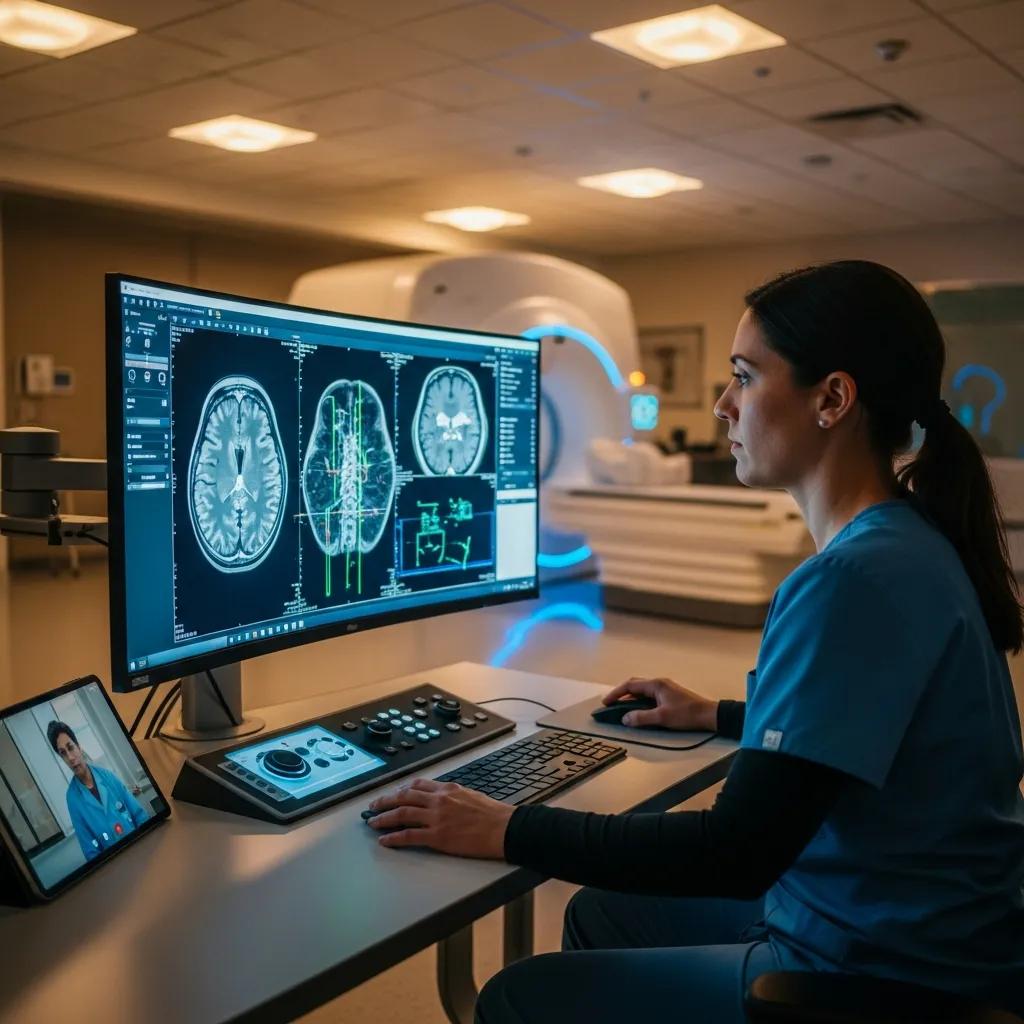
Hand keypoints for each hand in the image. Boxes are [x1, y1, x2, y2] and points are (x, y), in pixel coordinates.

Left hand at [367, 779, 515, 857]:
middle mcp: (439, 800)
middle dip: (385, 801)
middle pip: (404, 797)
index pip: (417, 785)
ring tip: (373, 822)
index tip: (392, 794)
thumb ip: (453, 796)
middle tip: (373, 806)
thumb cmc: (493, 814)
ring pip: (402, 814)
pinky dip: (394, 837)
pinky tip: (385, 840)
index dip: (401, 789)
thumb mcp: (471, 795)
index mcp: (448, 789)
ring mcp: (436, 818)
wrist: (504, 828)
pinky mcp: (437, 836)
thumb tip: (443, 799)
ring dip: (384, 818)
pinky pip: (409, 835)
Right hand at [602, 676, 716, 730]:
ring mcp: (665, 688)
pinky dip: (640, 701)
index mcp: (656, 684)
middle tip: (611, 704)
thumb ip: (642, 717)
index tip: (606, 703)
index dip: (616, 694)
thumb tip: (625, 718)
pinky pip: (649, 695)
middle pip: (635, 685)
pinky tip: (639, 710)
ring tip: (621, 708)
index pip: (630, 686)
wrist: (709, 715)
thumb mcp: (662, 717)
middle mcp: (659, 683)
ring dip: (631, 698)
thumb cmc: (686, 714)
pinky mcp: (670, 695)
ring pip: (642, 690)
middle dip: (621, 694)